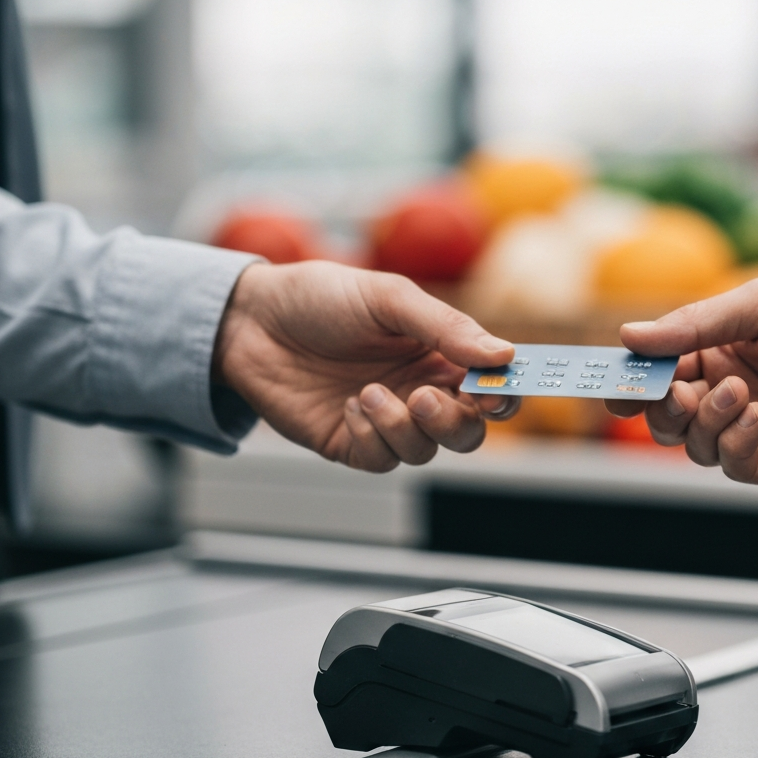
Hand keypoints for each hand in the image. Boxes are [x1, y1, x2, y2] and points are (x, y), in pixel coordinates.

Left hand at [212, 261, 516, 470]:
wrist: (251, 321)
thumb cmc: (321, 298)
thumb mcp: (387, 298)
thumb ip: (446, 326)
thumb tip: (503, 355)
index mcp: (440, 353)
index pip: (493, 385)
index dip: (506, 393)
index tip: (498, 390)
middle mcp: (421, 390)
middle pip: (468, 431)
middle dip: (457, 422)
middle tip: (427, 397)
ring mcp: (387, 420)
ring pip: (426, 450)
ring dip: (404, 425)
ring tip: (368, 391)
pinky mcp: (352, 442)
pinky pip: (382, 459)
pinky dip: (371, 436)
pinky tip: (348, 405)